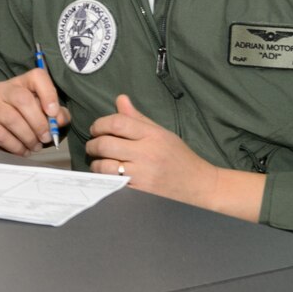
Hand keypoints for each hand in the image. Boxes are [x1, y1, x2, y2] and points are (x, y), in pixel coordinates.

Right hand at [0, 67, 70, 154]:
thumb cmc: (16, 121)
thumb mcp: (37, 114)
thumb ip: (54, 115)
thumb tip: (60, 119)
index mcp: (20, 84)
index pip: (36, 76)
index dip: (48, 93)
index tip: (53, 113)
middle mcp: (2, 89)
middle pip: (23, 99)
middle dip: (39, 122)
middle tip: (46, 137)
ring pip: (12, 119)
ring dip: (28, 137)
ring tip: (34, 146)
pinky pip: (1, 135)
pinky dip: (16, 146)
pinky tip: (21, 150)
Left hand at [84, 94, 261, 219]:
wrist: (200, 186)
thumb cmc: (179, 157)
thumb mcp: (162, 134)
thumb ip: (138, 118)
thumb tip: (120, 99)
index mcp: (153, 135)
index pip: (117, 123)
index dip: (100, 124)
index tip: (96, 129)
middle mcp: (147, 154)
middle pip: (105, 144)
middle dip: (92, 144)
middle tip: (93, 146)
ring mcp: (143, 174)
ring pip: (104, 166)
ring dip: (96, 164)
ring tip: (99, 162)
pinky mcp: (139, 192)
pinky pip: (112, 183)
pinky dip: (105, 179)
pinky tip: (108, 176)